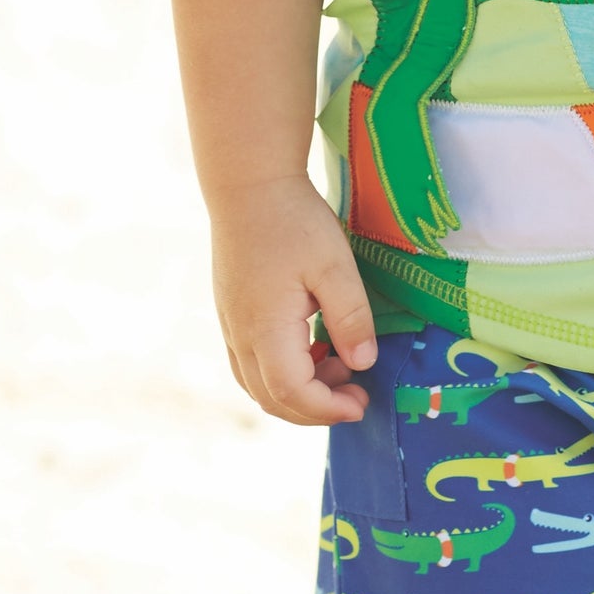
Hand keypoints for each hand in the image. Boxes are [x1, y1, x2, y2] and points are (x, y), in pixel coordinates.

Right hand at [208, 175, 378, 425]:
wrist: (248, 184)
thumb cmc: (293, 219)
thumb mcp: (335, 266)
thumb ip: (351, 318)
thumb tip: (362, 363)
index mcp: (266, 329)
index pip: (293, 393)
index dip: (328, 409)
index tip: (362, 402)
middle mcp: (240, 335)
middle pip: (272, 400)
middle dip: (316, 409)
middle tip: (357, 393)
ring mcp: (231, 326)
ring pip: (258, 385)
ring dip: (299, 393)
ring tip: (339, 365)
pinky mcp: (231, 313)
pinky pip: (251, 363)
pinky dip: (282, 373)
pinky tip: (312, 349)